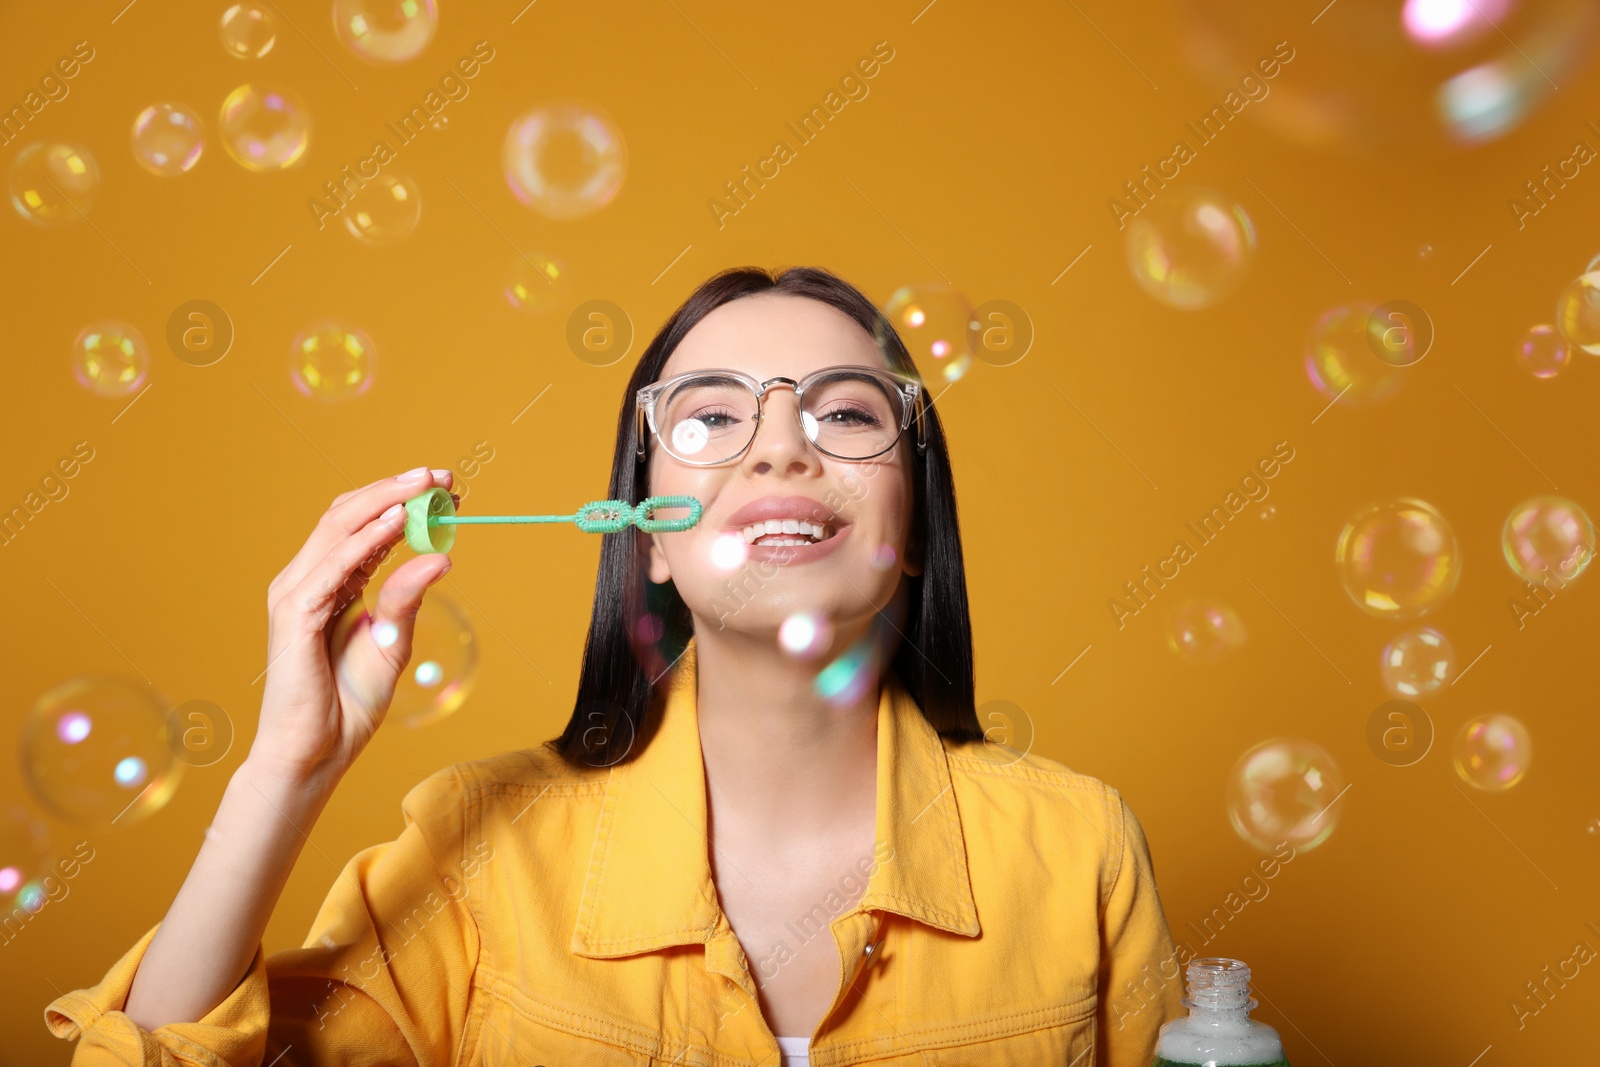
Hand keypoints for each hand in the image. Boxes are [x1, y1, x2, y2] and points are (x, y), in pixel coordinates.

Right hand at [250, 467, 455, 789]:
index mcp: (330, 581)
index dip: (401, 499)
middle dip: (395, 490)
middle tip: (440, 477)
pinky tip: (396, 525)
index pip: (362, 524)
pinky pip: (332, 568)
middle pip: (348, 515)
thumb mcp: (393, 640)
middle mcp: (308, 579)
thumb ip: (408, 596)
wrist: (316, 750)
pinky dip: (364, 542)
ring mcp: (296, 594)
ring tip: (424, 487)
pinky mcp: (295, 615)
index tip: (445, 487)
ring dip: (384, 502)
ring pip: (338, 529)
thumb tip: (444, 557)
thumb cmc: (348, 701)